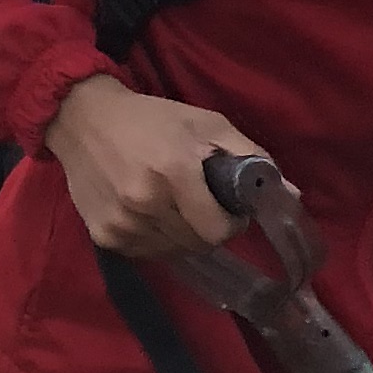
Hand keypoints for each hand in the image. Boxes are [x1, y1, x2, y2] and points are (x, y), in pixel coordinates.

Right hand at [43, 73, 251, 260]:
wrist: (82, 119)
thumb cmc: (152, 119)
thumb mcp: (207, 123)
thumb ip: (251, 157)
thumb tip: (291, 196)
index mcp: (174, 171)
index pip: (218, 230)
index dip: (232, 224)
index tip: (230, 211)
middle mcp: (145, 202)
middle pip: (198, 244)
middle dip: (209, 229)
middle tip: (203, 205)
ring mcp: (121, 222)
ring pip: (174, 252)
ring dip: (183, 235)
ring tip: (175, 205)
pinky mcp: (103, 235)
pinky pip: (147, 252)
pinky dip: (157, 238)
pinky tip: (150, 212)